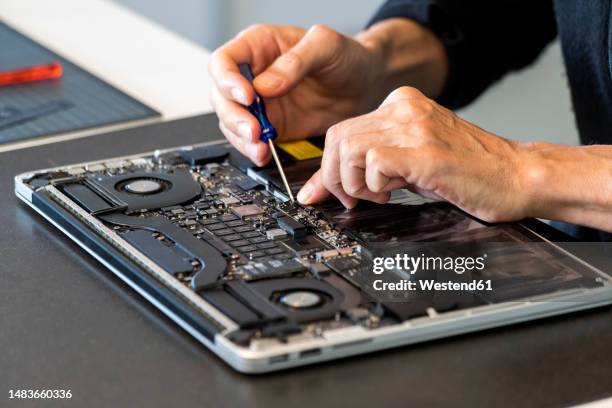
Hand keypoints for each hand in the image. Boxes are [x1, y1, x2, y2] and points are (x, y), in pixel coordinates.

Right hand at [208, 24, 385, 165]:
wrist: (366, 86)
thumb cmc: (347, 57)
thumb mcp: (326, 46)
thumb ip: (296, 61)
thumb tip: (266, 85)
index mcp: (259, 46)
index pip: (224, 61)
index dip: (227, 80)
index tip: (247, 96)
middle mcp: (253, 75)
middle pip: (221, 96)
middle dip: (233, 116)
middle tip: (253, 130)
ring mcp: (261, 104)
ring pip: (231, 122)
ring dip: (241, 137)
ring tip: (260, 146)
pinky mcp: (272, 127)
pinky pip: (251, 141)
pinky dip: (253, 150)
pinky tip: (264, 153)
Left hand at [298, 86, 532, 222]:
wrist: (517, 176)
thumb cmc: (470, 172)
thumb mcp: (411, 162)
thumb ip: (371, 165)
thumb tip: (328, 187)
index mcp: (401, 105)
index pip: (342, 130)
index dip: (328, 167)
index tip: (325, 192)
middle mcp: (404, 109)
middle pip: (337, 138)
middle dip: (335, 178)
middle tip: (355, 198)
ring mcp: (415, 127)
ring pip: (349, 148)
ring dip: (354, 182)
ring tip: (379, 195)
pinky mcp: (425, 151)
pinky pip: (373, 162)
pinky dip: (374, 185)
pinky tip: (395, 192)